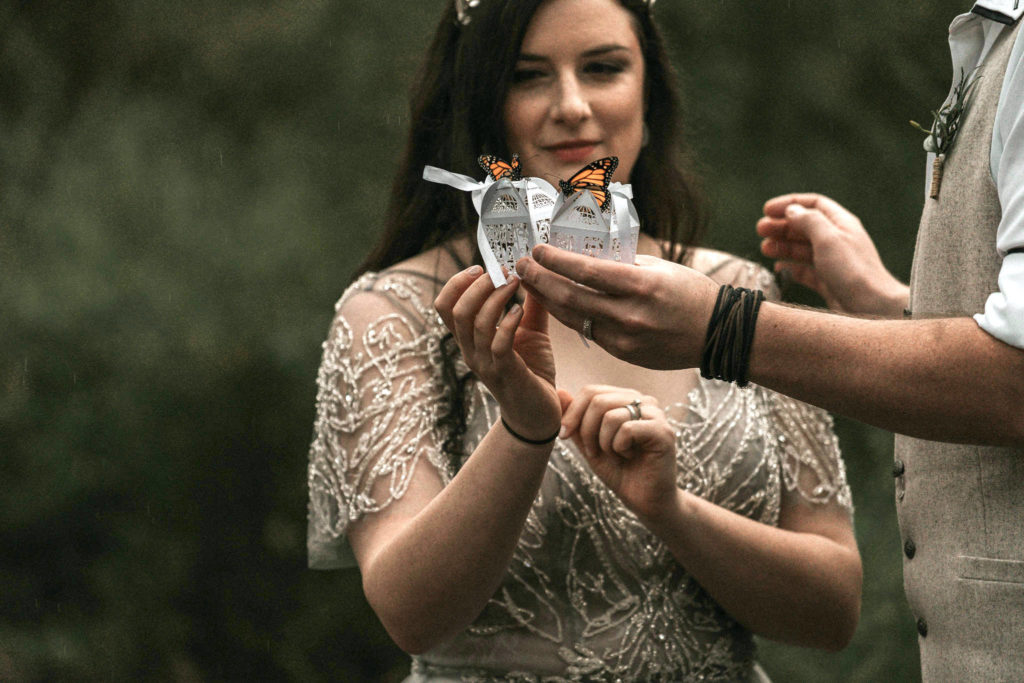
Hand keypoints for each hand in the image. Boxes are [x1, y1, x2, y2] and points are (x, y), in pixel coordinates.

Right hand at [434, 266, 560, 440]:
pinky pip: (498, 343)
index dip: (457, 283)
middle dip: (477, 285)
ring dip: (496, 297)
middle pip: (456, 310)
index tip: (481, 268)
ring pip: (476, 323)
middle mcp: (470, 351)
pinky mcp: (505, 373)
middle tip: (501, 271)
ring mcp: (485, 363)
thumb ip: (530, 305)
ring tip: (515, 283)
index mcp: (469, 340)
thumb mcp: (531, 332)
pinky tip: (520, 311)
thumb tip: (534, 274)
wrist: (539, 414)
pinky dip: (508, 322)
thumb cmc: (532, 371)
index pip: (445, 307)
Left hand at [516, 245, 719, 369]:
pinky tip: (557, 304)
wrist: (718, 334)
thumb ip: (621, 264)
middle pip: (570, 297)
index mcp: (639, 286)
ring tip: (531, 283)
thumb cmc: (690, 292)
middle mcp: (629, 315)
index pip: (585, 272)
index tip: (537, 249)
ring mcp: (625, 339)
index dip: (555, 261)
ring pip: (574, 319)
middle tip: (522, 266)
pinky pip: (589, 333)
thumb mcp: (658, 268)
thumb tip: (584, 255)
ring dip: (548, 300)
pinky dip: (570, 317)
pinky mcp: (624, 354)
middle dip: (540, 280)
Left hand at [561, 385, 677, 521]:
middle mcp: (643, 401)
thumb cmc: (619, 470)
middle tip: (593, 451)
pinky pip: (627, 429)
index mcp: (626, 399)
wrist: (644, 500)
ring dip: (604, 443)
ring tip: (616, 455)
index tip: (564, 435)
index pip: (591, 391)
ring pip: (610, 415)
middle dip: (586, 430)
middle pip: (598, 400)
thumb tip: (559, 391)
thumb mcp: (588, 443)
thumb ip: (575, 419)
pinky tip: (629, 457)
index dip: (572, 413)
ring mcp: (655, 414)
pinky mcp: (663, 431)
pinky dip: (619, 447)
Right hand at [757, 193, 908, 316]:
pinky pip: (805, 270)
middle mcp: (837, 240)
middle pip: (805, 226)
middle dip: (782, 226)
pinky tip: (779, 267)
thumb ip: (808, 221)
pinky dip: (791, 267)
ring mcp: (832, 262)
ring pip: (802, 248)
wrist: (872, 307)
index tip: (767, 210)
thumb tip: (792, 210)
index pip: (813, 204)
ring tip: (764, 248)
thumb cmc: (852, 271)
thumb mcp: (828, 239)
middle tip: (760, 230)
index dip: (790, 204)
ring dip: (783, 246)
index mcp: (841, 224)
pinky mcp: (828, 282)